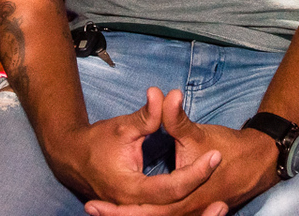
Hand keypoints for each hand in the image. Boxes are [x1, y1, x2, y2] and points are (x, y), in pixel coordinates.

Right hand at [52, 88, 222, 209]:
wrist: (73, 158)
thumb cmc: (97, 142)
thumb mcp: (123, 127)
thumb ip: (147, 115)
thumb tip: (164, 94)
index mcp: (130, 189)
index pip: (171, 187)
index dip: (196, 173)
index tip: (216, 156)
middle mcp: (132, 205)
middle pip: (174, 209)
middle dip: (200, 205)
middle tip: (225, 193)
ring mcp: (134, 210)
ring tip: (222, 208)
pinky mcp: (138, 210)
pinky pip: (163, 215)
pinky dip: (182, 212)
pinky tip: (206, 211)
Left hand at [84, 89, 274, 215]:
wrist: (256, 159)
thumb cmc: (227, 146)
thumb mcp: (196, 133)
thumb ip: (174, 118)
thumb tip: (158, 93)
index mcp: (188, 194)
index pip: (151, 205)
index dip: (121, 208)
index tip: (94, 201)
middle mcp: (188, 209)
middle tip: (91, 207)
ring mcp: (192, 213)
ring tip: (97, 209)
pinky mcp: (193, 212)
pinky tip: (124, 212)